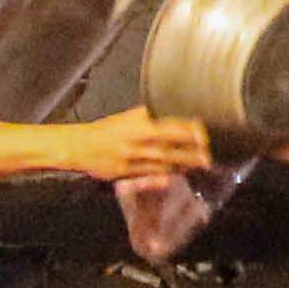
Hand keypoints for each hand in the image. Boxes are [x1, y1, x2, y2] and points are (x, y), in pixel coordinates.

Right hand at [77, 105, 225, 185]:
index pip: (169, 121)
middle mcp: (134, 137)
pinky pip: (149, 173)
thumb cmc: (107, 130)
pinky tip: (179, 173)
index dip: (188, 125)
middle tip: (210, 148)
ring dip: (183, 162)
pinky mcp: (124, 171)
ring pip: (161, 160)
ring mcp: (129, 156)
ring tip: (203, 162)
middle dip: (190, 146)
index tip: (205, 128)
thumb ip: (152, 117)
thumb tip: (176, 113)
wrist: (78, 146)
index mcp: (137, 121)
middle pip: (169, 141)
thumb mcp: (129, 117)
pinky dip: (166, 174)